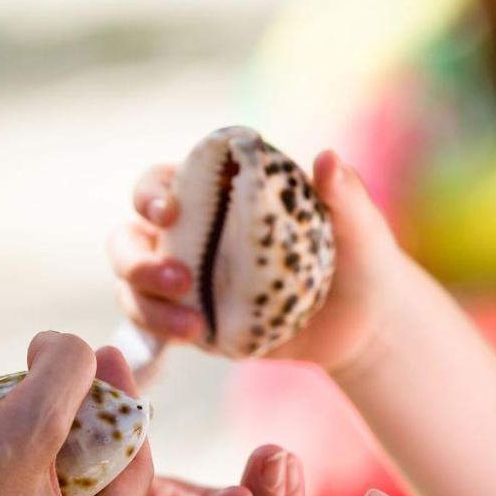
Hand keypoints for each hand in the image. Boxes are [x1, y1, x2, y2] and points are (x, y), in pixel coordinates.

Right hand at [0, 332, 153, 495]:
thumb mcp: (25, 422)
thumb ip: (65, 375)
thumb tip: (76, 349)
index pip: (133, 474)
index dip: (125, 404)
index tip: (103, 355)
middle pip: (92, 489)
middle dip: (90, 427)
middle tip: (77, 374)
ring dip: (43, 448)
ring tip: (25, 397)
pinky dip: (2, 472)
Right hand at [111, 151, 403, 372]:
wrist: (368, 323)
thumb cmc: (361, 257)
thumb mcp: (359, 225)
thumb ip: (345, 194)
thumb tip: (327, 159)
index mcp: (216, 195)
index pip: (161, 183)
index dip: (150, 193)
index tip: (170, 212)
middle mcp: (190, 235)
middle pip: (127, 239)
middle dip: (135, 259)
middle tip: (178, 279)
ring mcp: (186, 284)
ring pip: (131, 288)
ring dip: (146, 303)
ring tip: (192, 325)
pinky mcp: (194, 325)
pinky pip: (156, 328)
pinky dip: (161, 332)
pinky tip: (195, 336)